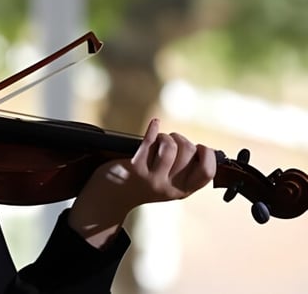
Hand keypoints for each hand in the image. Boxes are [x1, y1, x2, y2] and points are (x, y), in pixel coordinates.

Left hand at [69, 118, 215, 247]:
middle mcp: (169, 187)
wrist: (111, 197)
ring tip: (160, 139)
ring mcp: (152, 178)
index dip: (208, 155)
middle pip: (188, 152)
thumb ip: (184, 173)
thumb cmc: (142, 184)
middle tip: (171, 141)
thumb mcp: (168, 186)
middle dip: (182, 139)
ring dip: (166, 136)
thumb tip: (204, 150)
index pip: (207, 173)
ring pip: (170, 146)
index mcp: (183, 191)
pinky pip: (148, 142)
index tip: (199, 147)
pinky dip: (153, 129)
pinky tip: (154, 123)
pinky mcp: (135, 168)